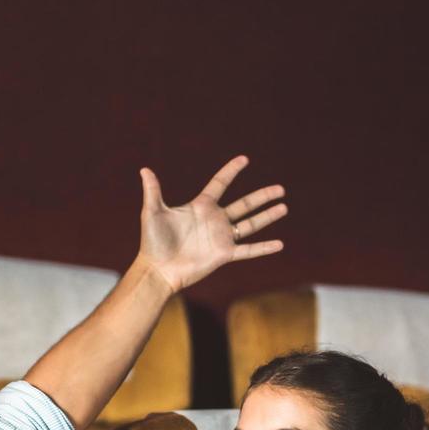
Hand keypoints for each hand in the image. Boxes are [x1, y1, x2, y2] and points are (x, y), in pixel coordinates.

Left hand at [136, 155, 286, 293]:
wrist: (158, 270)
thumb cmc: (153, 242)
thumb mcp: (153, 212)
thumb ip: (153, 191)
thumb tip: (144, 169)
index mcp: (201, 206)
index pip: (220, 184)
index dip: (231, 171)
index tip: (245, 160)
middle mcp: (215, 220)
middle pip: (244, 204)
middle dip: (262, 196)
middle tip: (280, 189)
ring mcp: (221, 237)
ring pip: (250, 224)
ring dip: (267, 217)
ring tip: (284, 207)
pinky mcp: (224, 254)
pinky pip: (248, 250)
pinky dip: (263, 248)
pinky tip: (279, 244)